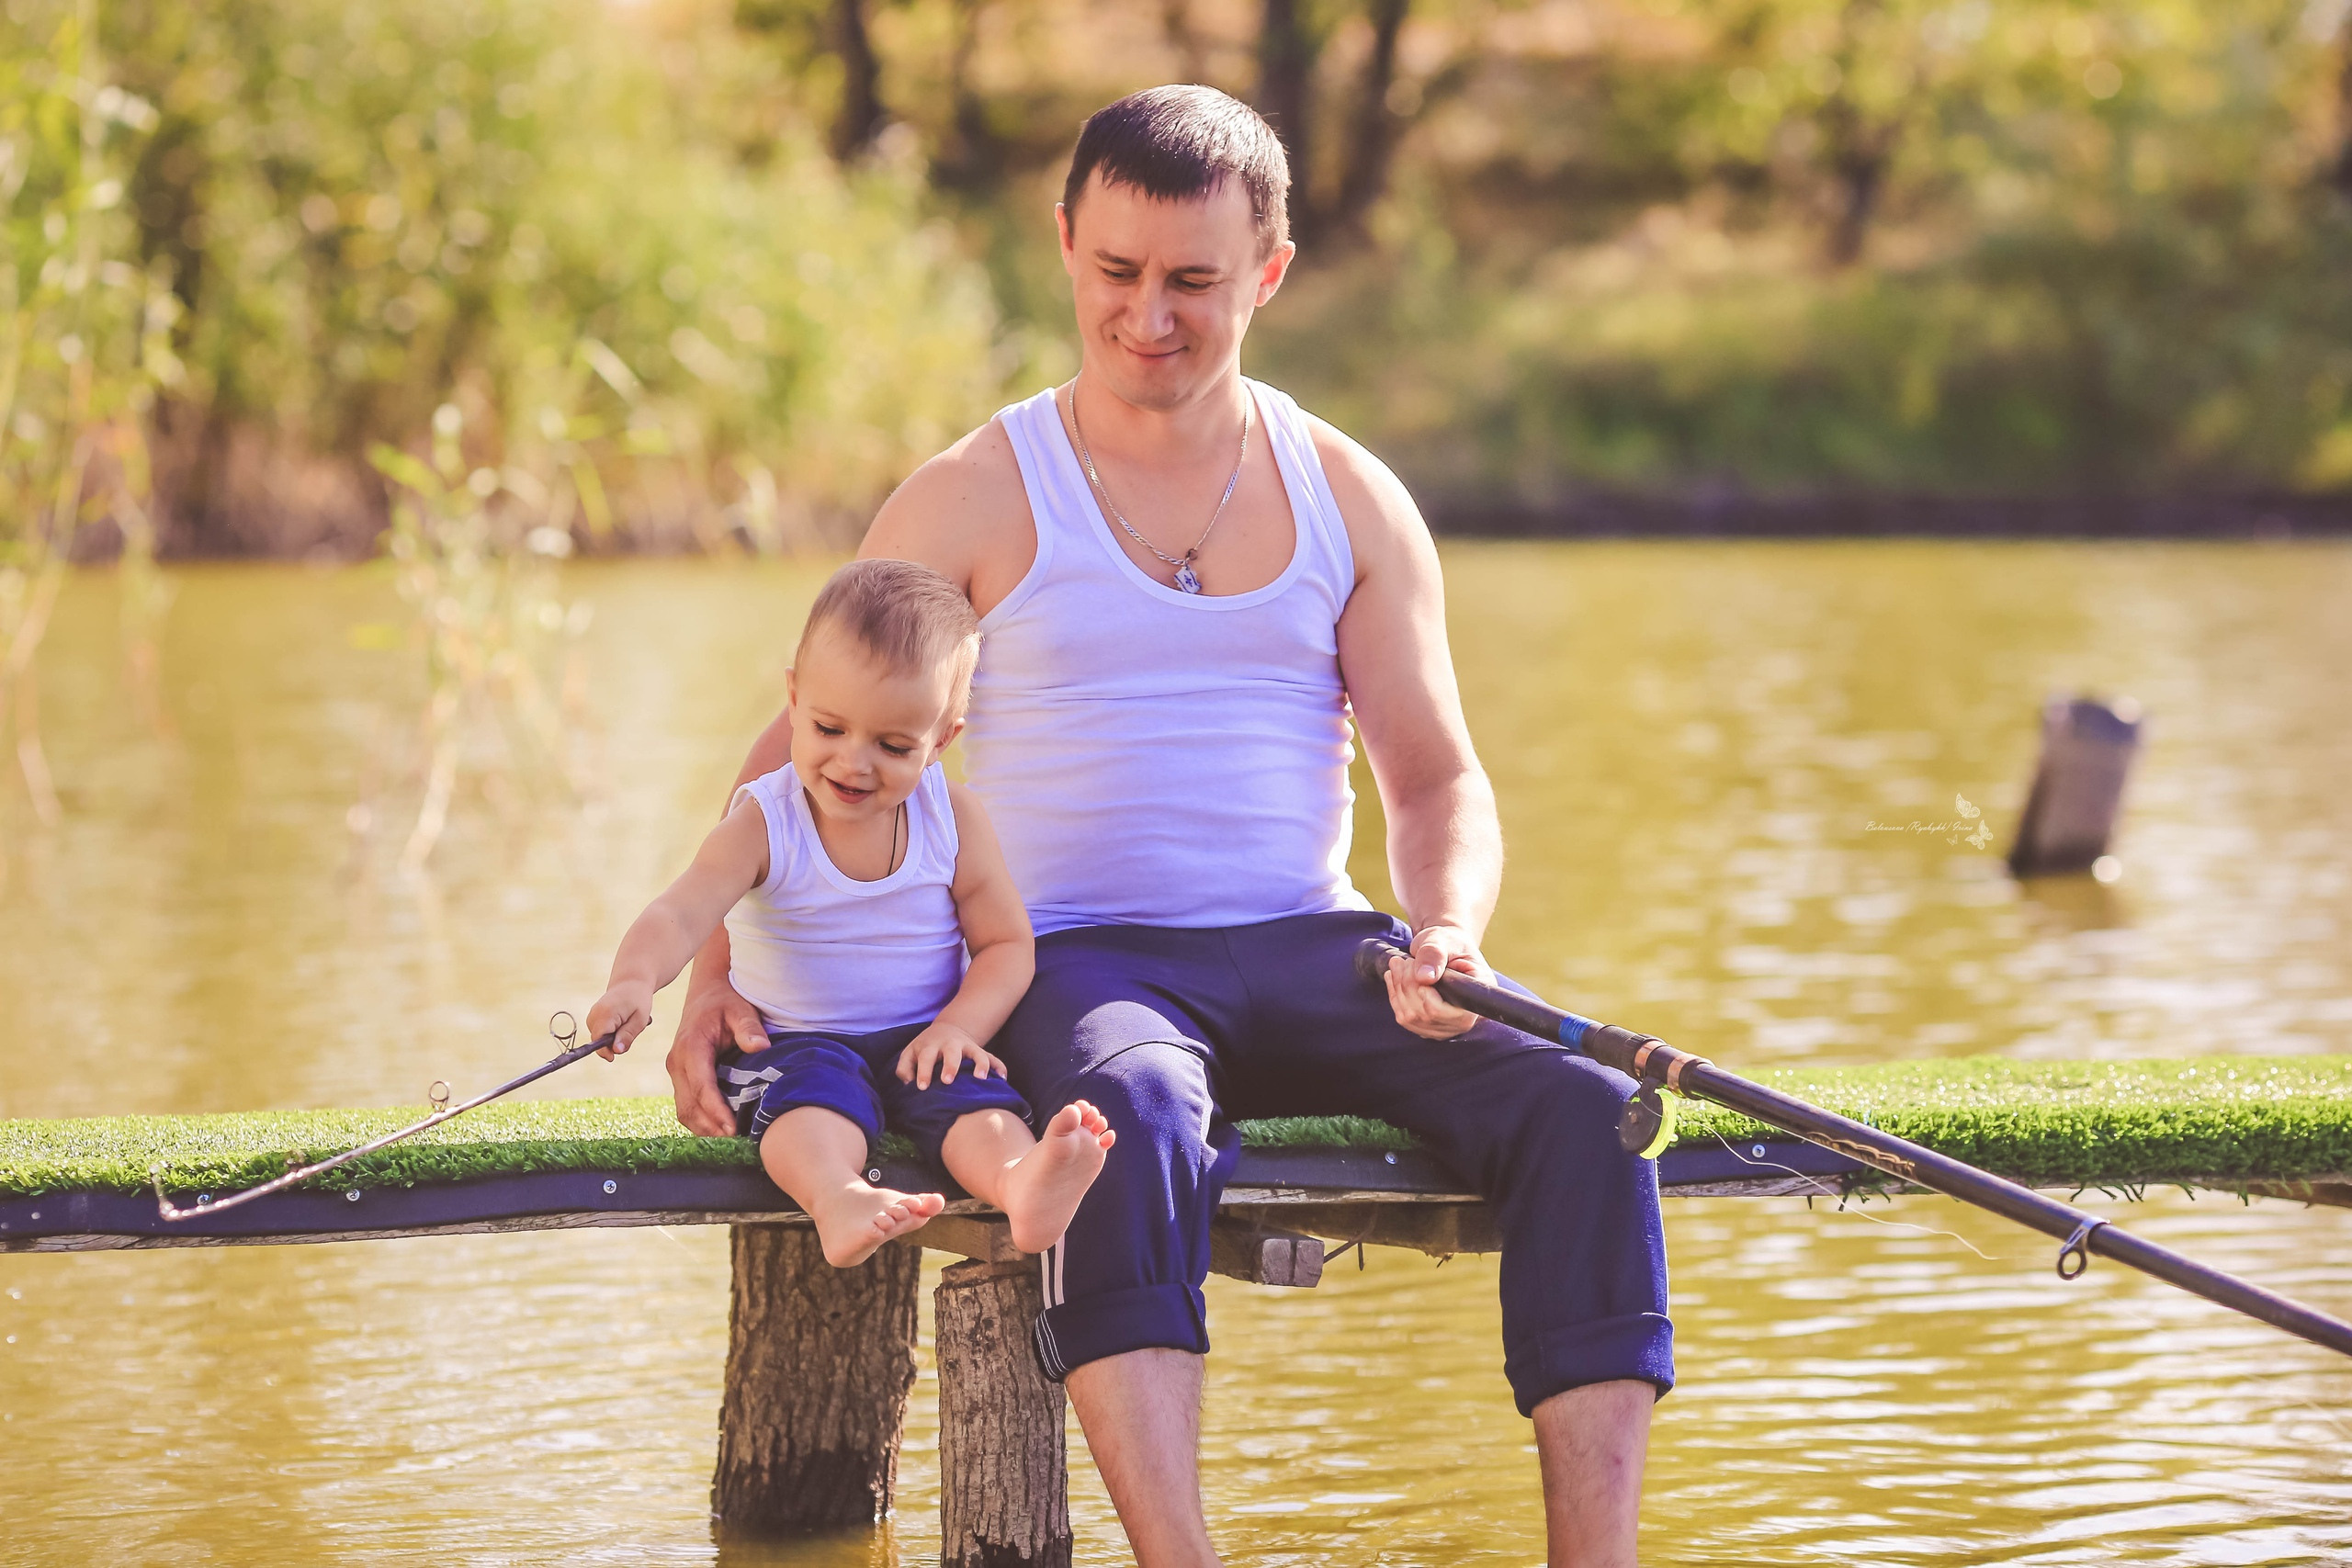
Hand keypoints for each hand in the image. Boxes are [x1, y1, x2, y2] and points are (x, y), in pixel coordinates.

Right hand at [587, 982, 654, 1059]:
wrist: (631, 982)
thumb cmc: (638, 999)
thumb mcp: (639, 1019)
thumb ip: (627, 1035)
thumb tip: (616, 1051)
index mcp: (605, 1014)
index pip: (598, 1039)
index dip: (604, 1051)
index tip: (612, 1058)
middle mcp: (594, 1014)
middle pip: (599, 1040)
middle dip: (614, 1043)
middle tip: (632, 1029)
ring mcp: (592, 1015)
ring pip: (600, 1037)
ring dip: (615, 1037)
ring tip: (629, 1023)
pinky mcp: (594, 1017)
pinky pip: (602, 1032)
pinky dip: (612, 1032)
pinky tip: (623, 1021)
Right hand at [667, 977, 766, 1136]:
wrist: (707, 992)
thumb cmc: (727, 1000)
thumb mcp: (740, 1008)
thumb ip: (749, 1028)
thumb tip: (761, 1047)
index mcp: (691, 1046)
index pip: (702, 1087)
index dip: (716, 1112)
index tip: (734, 1129)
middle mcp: (677, 1062)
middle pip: (689, 1106)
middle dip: (711, 1127)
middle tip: (738, 1141)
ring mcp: (676, 1071)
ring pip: (684, 1110)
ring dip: (705, 1128)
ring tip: (731, 1141)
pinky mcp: (680, 1076)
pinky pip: (686, 1105)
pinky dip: (701, 1121)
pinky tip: (722, 1129)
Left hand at [896, 1022, 1006, 1089]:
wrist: (946, 1030)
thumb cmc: (925, 1048)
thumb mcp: (910, 1053)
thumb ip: (904, 1068)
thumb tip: (909, 1083)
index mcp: (931, 1045)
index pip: (926, 1057)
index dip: (923, 1072)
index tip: (922, 1087)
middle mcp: (950, 1044)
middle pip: (952, 1052)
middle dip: (950, 1066)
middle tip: (948, 1081)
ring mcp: (968, 1047)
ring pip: (977, 1053)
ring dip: (980, 1064)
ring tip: (981, 1079)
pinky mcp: (980, 1051)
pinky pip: (993, 1058)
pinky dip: (999, 1066)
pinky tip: (1002, 1078)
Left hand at [1384, 923, 1490, 1040]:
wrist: (1444, 950)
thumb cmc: (1447, 943)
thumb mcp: (1442, 939)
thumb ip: (1434, 954)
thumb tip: (1424, 978)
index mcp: (1479, 993)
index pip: (1454, 1013)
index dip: (1429, 996)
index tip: (1414, 967)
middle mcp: (1466, 1017)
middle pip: (1427, 1015)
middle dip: (1408, 984)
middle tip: (1402, 960)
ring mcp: (1446, 1026)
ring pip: (1412, 1018)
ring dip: (1398, 989)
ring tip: (1397, 964)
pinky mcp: (1428, 1027)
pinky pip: (1404, 1018)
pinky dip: (1394, 996)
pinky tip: (1394, 978)